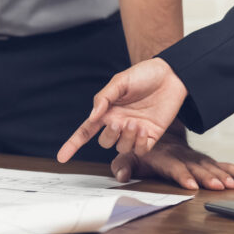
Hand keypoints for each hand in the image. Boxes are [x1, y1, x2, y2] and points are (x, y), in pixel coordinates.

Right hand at [57, 58, 187, 162]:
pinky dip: (139, 143)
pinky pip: (140, 150)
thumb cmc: (144, 75)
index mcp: (106, 112)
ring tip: (135, 123)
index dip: (72, 145)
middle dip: (109, 135)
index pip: (85, 132)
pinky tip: (143, 129)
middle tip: (119, 122)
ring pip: (122, 147)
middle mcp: (118, 123)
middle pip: (104, 142)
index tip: (61, 158)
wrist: (172, 75)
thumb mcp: (119, 82)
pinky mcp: (150, 136)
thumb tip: (92, 117)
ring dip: (126, 137)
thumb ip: (103, 99)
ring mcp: (134, 131)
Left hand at [111, 136, 233, 189]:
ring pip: (211, 165)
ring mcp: (194, 158)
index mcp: (163, 156)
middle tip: (218, 186)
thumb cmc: (140, 150)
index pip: (173, 166)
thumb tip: (121, 176)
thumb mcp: (127, 155)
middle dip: (207, 177)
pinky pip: (222, 164)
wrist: (157, 133)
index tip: (190, 184)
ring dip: (223, 175)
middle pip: (196, 167)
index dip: (181, 175)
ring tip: (233, 185)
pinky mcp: (204, 160)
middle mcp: (181, 156)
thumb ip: (123, 166)